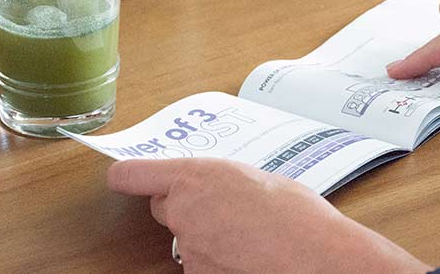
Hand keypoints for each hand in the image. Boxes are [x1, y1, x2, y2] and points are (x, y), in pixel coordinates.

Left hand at [108, 158, 426, 273]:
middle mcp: (183, 212)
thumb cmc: (298, 215)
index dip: (127, 175)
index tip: (124, 176)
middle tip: (221, 209)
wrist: (315, 257)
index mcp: (194, 176)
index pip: (132, 174)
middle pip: (163, 208)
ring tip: (248, 237)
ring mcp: (189, 250)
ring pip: (186, 240)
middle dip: (184, 208)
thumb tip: (218, 190)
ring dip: (207, 238)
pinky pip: (201, 265)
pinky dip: (218, 262)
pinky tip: (247, 257)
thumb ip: (223, 182)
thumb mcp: (257, 178)